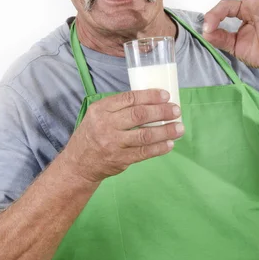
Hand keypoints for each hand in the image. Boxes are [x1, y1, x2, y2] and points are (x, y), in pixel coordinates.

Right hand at [63, 89, 183, 182]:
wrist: (79, 163)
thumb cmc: (93, 134)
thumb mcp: (98, 115)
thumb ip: (118, 108)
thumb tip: (151, 101)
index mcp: (101, 110)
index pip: (129, 98)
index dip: (150, 96)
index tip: (166, 95)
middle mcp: (106, 125)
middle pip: (139, 115)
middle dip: (161, 112)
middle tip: (176, 110)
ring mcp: (113, 144)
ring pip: (145, 135)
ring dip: (166, 131)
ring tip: (179, 128)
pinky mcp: (120, 160)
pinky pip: (144, 153)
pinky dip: (159, 148)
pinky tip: (170, 144)